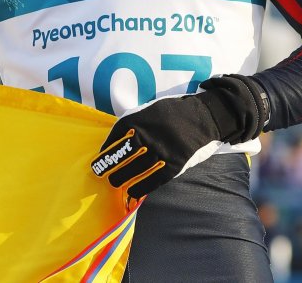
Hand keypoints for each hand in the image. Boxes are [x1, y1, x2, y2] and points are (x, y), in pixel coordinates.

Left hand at [90, 75, 267, 198]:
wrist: (203, 117)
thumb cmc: (172, 113)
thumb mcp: (148, 110)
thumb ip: (132, 123)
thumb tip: (113, 142)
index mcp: (138, 120)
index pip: (115, 139)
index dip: (105, 153)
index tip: (98, 161)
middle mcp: (147, 136)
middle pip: (122, 157)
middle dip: (109, 168)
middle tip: (102, 175)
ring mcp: (161, 151)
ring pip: (135, 170)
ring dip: (122, 179)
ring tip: (114, 183)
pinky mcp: (174, 164)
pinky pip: (153, 180)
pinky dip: (141, 188)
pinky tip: (132, 192)